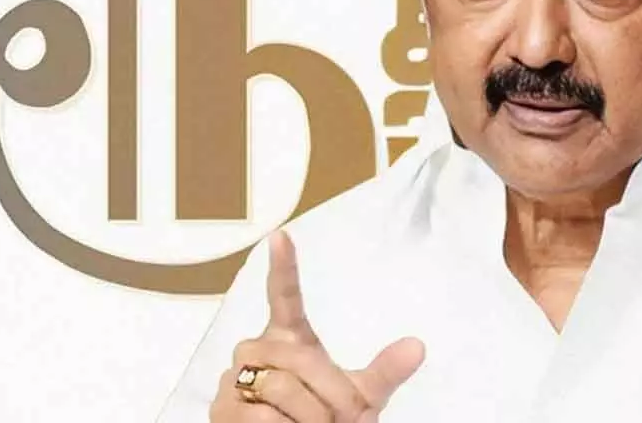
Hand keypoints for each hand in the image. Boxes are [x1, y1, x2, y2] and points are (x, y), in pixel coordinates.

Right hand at [210, 230, 425, 421]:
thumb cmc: (327, 418)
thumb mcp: (361, 396)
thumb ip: (385, 371)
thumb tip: (418, 346)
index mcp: (290, 338)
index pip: (285, 296)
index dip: (283, 267)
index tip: (281, 236)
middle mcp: (258, 351)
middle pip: (299, 358)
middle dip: (330, 394)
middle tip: (339, 419)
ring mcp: (235, 379)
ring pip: (281, 388)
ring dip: (309, 417)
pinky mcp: (223, 411)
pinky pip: (260, 416)